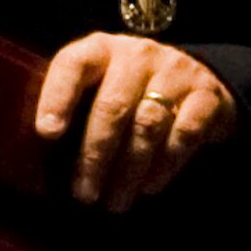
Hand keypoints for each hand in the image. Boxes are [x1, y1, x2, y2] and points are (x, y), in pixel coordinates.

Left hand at [34, 34, 236, 212]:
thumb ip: (75, 106)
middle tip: (84, 193)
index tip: (46, 134)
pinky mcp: (207, 97)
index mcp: (101, 49)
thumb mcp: (100, 84)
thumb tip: (43, 153)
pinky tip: (148, 187)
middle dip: (95, 156)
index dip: (58, 97)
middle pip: (112, 106)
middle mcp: (138, 55)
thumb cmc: (129, 89)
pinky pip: (184, 134)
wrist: (198, 78)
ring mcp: (176, 73)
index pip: (74, 64)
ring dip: (128, 170)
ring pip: (148, 125)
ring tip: (114, 201)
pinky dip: (165, 165)